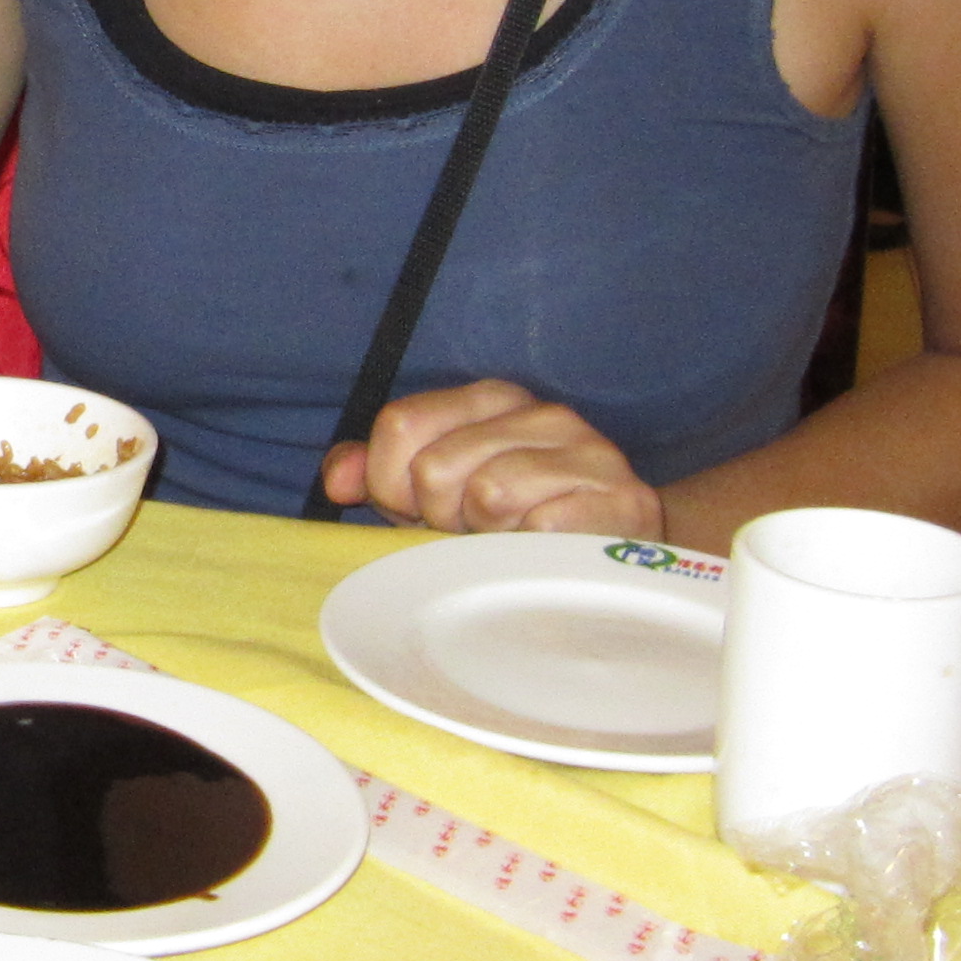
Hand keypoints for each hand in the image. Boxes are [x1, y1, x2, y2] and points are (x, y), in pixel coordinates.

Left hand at [319, 379, 663, 537]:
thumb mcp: (434, 496)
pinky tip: (546, 556)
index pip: (400, 425)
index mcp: (491, 400)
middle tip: (475, 534)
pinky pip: (542, 527)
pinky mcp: (623, 500)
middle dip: (441, 518)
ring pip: (488, 493)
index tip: (421, 513)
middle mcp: (541, 413)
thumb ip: (379, 476)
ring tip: (511, 543)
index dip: (393, 486)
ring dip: (488, 538)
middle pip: (435, 467)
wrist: (617, 560)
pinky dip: (531, 554)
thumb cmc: (511, 526)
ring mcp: (588, 452)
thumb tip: (337, 481)